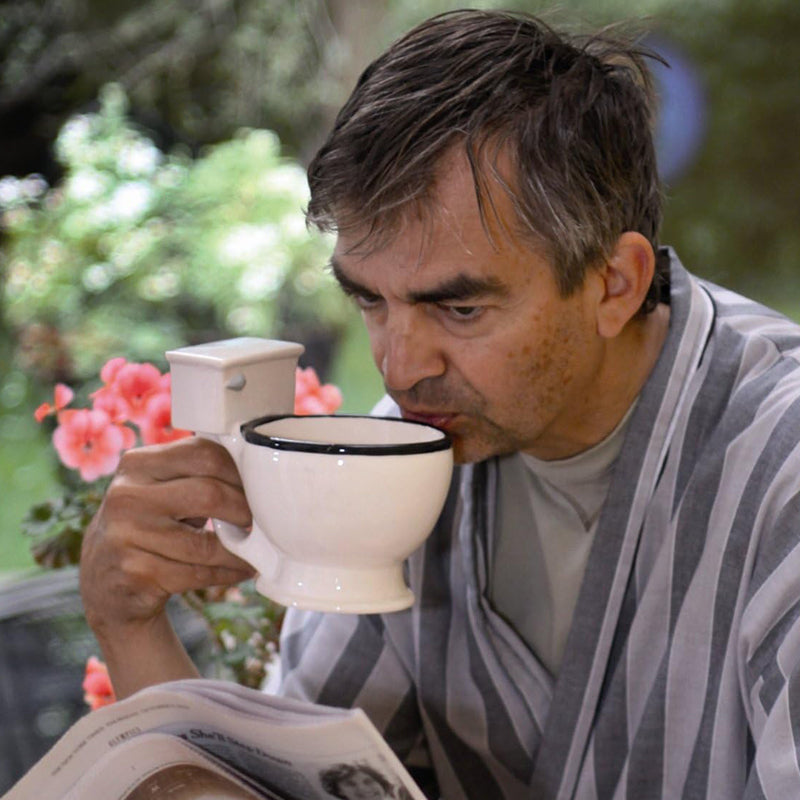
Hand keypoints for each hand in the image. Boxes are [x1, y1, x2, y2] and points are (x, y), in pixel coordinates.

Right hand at [79, 436, 254, 694]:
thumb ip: (196, 473)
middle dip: (243, 511)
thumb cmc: (150, 524)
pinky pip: (197, 574)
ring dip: (240, 551)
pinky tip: (240, 570)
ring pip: (205, 543)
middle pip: (208, 494)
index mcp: (137, 463)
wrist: (104, 580)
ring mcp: (126, 536)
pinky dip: (227, 573)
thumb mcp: (161, 488)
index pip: (204, 454)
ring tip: (255, 551)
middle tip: (257, 522)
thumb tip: (259, 474)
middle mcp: (126, 496)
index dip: (239, 472)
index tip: (256, 488)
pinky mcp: (134, 574)